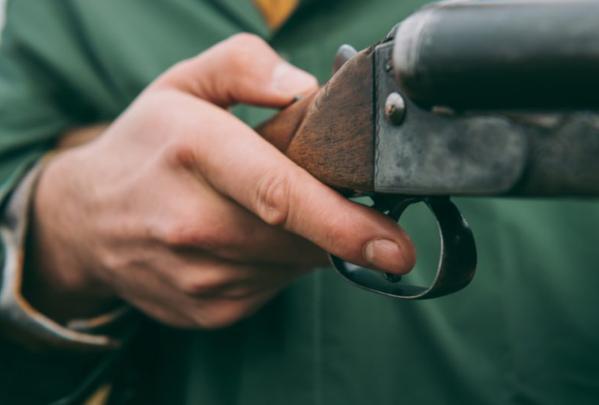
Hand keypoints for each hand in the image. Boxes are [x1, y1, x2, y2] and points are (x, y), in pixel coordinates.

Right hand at [27, 34, 414, 328]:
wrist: (84, 222)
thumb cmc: (145, 147)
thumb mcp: (184, 84)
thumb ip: (246, 67)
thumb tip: (305, 90)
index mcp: (194, 152)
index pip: (279, 194)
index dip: (344, 223)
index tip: (395, 246)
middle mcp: (192, 222)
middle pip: (299, 238)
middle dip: (330, 223)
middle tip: (318, 195)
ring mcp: (197, 276)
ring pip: (291, 266)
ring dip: (300, 241)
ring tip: (259, 211)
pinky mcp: (206, 309)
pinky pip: (271, 289)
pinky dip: (274, 264)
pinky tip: (242, 239)